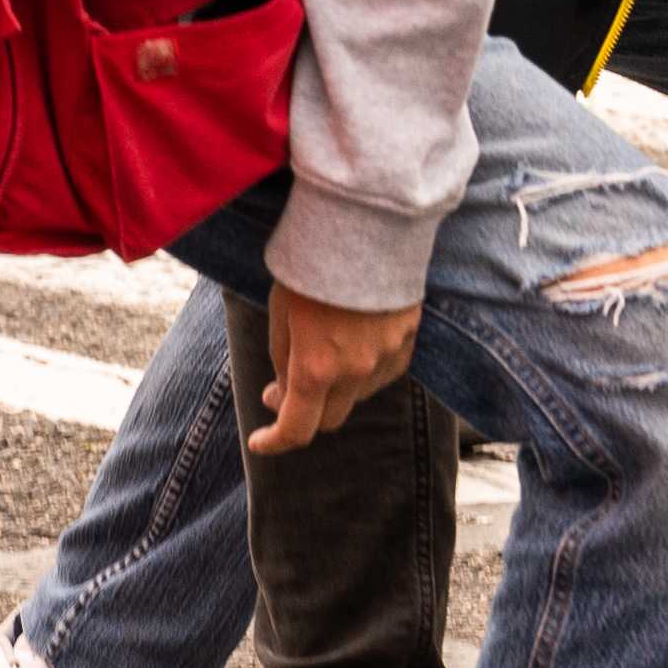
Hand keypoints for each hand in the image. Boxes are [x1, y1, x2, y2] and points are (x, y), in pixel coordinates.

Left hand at [247, 280, 421, 454]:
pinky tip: (351, 348)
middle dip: (303, 414)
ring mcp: (386, 357)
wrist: (366, 225)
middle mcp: (355, 371)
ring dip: (334, 391)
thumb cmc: (313, 264)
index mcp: (316, 367)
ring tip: (320, 356)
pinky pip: (384, 374)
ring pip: (357, 397)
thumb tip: (284, 392)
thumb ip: (282, 359)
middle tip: (282, 390)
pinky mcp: (408, 340)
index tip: (260, 441)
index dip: (274, 442)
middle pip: (329, 420)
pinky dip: (362, 374)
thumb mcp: (280, 311)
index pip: (296, 429)